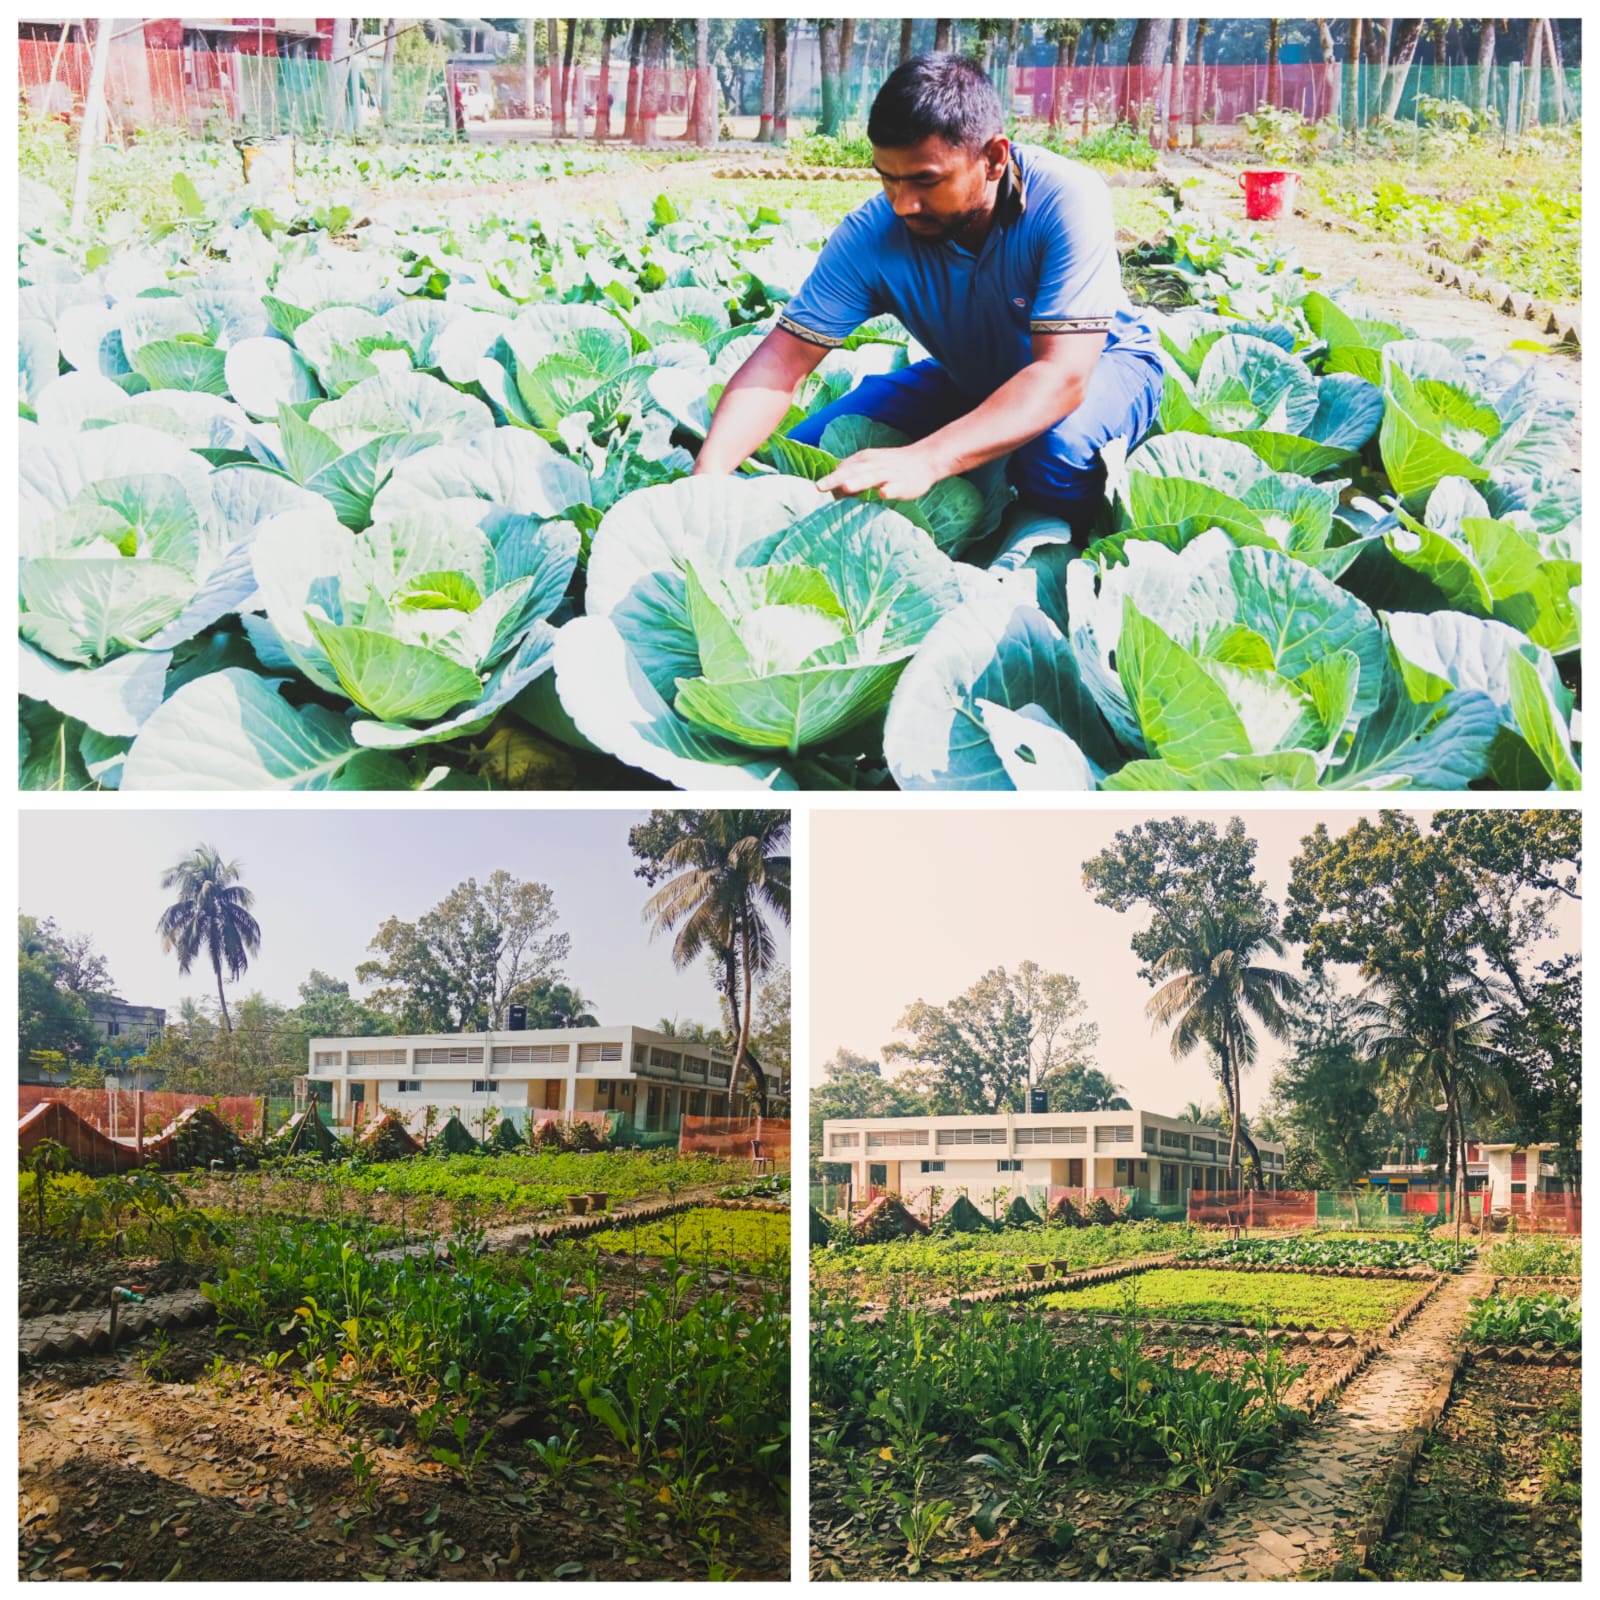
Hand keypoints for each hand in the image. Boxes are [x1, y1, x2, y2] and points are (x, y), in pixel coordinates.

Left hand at [816, 445, 941, 503]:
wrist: (925, 460)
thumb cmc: (892, 467)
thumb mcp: (869, 467)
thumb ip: (852, 477)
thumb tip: (834, 492)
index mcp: (863, 460)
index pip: (843, 470)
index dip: (831, 479)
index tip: (818, 490)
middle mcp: (873, 464)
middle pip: (852, 472)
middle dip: (835, 479)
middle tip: (818, 487)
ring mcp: (889, 473)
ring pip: (872, 477)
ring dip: (858, 482)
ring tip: (846, 487)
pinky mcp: (904, 483)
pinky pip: (896, 486)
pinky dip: (890, 489)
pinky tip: (883, 493)